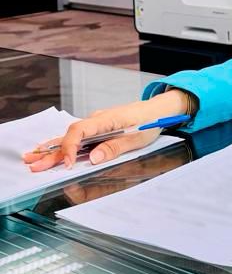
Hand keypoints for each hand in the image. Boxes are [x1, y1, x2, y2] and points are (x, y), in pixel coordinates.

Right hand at [21, 88, 194, 172]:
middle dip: (51, 151)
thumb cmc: (149, 122)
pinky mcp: (97, 129)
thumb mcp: (136, 139)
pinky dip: (62, 144)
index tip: (65, 163)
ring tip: (32, 158)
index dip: (69, 147)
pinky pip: (76, 137)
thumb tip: (92, 158)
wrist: (158, 110)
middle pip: (69, 135)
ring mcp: (96, 124)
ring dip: (52, 148)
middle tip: (33, 164)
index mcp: (106, 119)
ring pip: (69, 136)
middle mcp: (97, 119)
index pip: (79, 131)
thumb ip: (113, 148)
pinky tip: (48, 150)